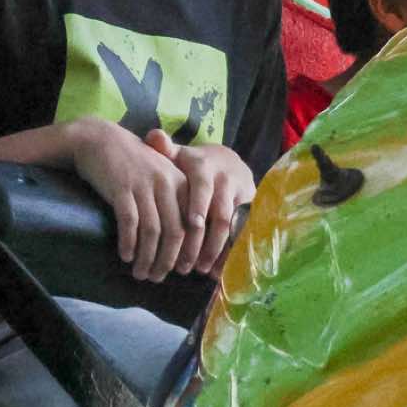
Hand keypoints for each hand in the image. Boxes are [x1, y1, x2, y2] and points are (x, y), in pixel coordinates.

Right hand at [69, 119, 188, 280]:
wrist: (100, 139)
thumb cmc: (133, 163)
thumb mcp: (162, 176)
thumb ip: (176, 202)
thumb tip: (184, 242)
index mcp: (182, 182)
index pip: (194, 225)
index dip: (190, 251)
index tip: (182, 270)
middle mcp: (167, 184)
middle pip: (175, 232)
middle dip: (167, 261)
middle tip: (157, 277)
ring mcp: (144, 185)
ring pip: (152, 232)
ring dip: (147, 258)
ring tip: (140, 273)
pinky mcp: (121, 188)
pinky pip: (129, 223)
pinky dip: (128, 243)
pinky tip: (125, 256)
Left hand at [157, 136, 253, 276]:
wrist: (229, 162)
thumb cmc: (194, 165)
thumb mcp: (179, 155)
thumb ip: (164, 149)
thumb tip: (153, 135)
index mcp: (205, 167)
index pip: (203, 188)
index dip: (199, 206)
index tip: (191, 226)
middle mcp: (227, 181)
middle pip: (219, 215)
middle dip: (204, 241)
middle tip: (187, 264)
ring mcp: (243, 197)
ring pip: (234, 228)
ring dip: (219, 251)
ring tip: (203, 270)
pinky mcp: (252, 211)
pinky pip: (245, 235)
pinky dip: (232, 254)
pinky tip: (220, 271)